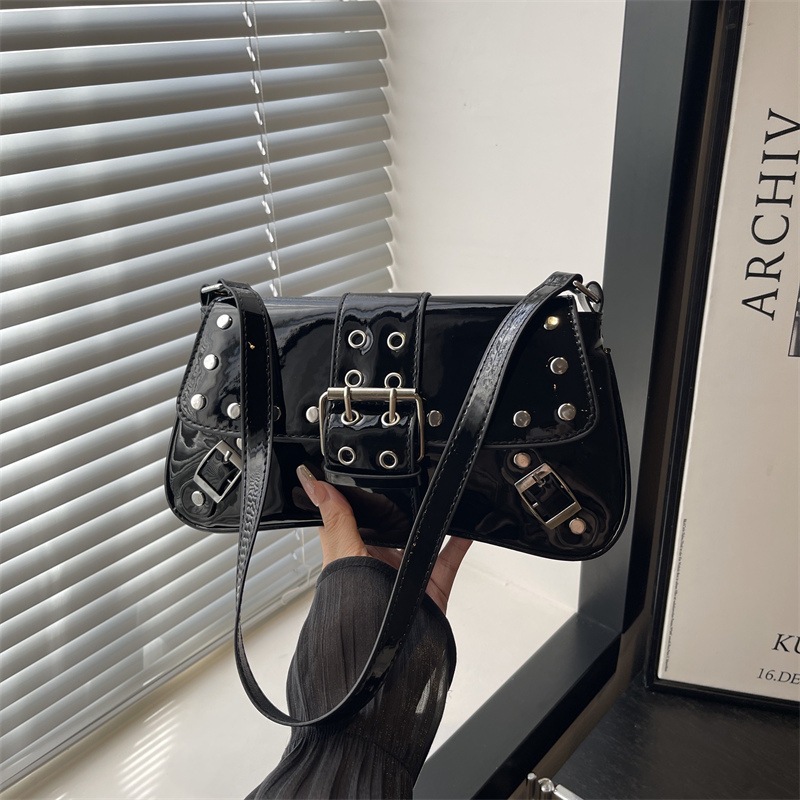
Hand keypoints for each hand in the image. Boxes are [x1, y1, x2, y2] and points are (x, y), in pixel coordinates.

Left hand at [296, 465, 470, 613]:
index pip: (352, 516)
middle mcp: (380, 560)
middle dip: (402, 506)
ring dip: (430, 519)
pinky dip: (460, 541)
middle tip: (410, 479)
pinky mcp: (433, 582)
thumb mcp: (343, 555)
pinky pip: (450, 556)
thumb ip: (335, 519)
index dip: (357, 495)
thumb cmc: (354, 610)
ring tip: (437, 494)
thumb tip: (313, 484)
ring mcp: (407, 571)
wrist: (387, 651)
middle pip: (393, 523)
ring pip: (423, 536)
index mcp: (353, 552)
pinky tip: (467, 525)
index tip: (362, 469)